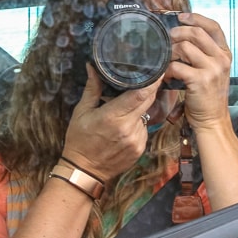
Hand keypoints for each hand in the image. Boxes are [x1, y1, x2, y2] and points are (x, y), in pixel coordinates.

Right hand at [61, 65, 159, 181]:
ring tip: (125, 110)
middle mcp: (128, 128)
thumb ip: (92, 88)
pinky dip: (138, 123)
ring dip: (140, 108)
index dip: (152, 81)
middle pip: (148, 101)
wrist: (84, 171)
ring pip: (146, 114)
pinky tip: (125, 126)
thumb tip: (92, 66)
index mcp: (113, 116)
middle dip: (150, 89)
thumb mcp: (81, 112)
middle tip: (149, 78)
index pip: (140, 94)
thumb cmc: (79, 139)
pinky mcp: (140, 149)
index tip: (158, 70)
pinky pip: (144, 129)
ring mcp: (136, 140)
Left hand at [163, 12, 232, 130]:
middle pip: (196, 33)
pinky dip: (168, 69)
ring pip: (185, 47)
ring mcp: (212, 69)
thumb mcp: (214, 70)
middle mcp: (221, 59)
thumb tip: (183, 35)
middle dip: (178, 33)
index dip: (196, 18)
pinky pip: (177, 66)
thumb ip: (204, 53)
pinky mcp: (200, 80)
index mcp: (225, 54)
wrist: (212, 119)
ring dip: (171, 52)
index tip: (182, 16)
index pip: (213, 27)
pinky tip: (168, 75)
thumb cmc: (209, 95)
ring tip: (168, 60)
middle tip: (169, 39)